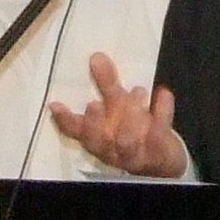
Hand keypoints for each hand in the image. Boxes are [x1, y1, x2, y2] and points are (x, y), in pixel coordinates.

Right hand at [49, 52, 186, 175]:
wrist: (163, 162)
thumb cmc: (134, 132)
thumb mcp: (118, 109)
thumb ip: (107, 85)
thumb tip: (96, 57)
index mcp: (99, 141)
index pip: (78, 133)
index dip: (66, 122)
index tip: (56, 105)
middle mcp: (113, 150)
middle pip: (100, 140)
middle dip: (95, 124)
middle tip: (94, 104)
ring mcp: (136, 153)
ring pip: (127, 141)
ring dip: (130, 116)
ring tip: (137, 91)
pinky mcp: (160, 150)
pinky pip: (159, 133)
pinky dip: (162, 112)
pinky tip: (163, 94)